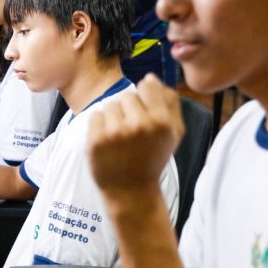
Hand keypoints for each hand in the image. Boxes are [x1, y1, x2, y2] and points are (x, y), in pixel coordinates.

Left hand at [87, 74, 182, 205]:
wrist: (131, 189)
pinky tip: (108, 142)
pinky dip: (99, 126)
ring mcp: (115, 132)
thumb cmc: (153, 158)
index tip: (144, 111)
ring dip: (113, 118)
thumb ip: (169, 102)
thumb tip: (151, 77)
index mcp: (161, 121)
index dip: (144, 97)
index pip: (147, 86)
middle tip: (132, 132)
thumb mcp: (173, 133)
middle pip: (126, 96)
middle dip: (128, 110)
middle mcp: (139, 125)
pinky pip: (95, 116)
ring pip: (109, 105)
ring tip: (120, 138)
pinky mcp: (96, 140)